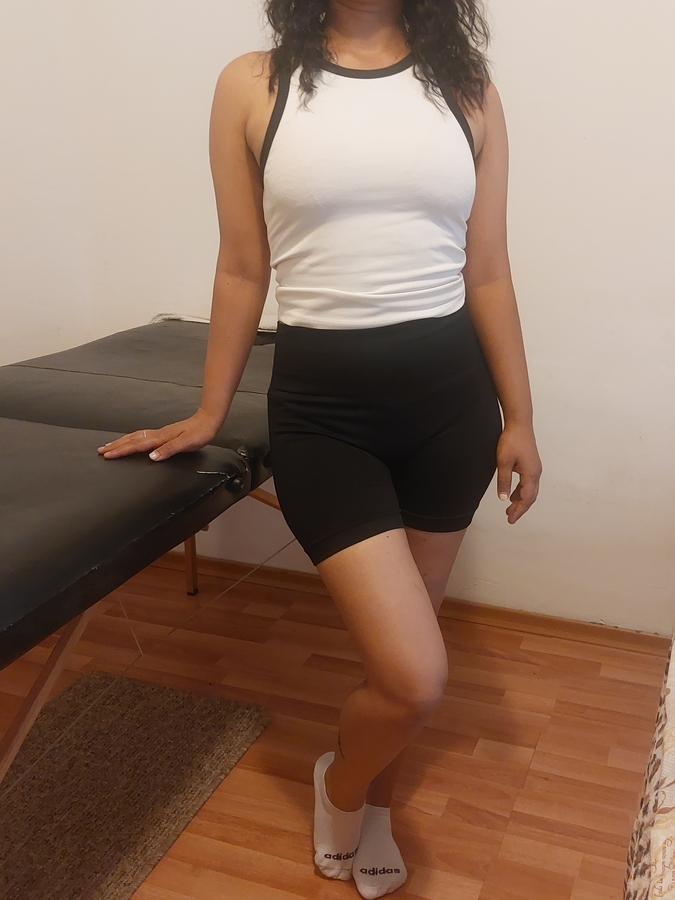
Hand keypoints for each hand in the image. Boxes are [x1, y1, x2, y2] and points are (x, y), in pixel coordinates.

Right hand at [96, 409, 220, 460]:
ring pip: (135, 436)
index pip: (137, 446)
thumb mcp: (186, 444)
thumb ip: (169, 450)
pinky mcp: (163, 433)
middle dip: (116, 446)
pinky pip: (141, 436)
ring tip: (109, 445)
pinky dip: (131, 438)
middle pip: (132, 440)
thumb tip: (151, 457)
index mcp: (160, 438)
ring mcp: (159, 433)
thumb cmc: (199, 434)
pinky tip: (130, 440)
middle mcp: (157, 435)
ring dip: (121, 442)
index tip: (108, 455)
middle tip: (101, 451)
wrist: (207, 421)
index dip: (121, 451)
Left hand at [496, 423, 541, 523]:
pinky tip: (512, 493)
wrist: (519, 424)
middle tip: (510, 517)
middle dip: (520, 508)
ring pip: (530, 490)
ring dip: (521, 500)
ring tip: (510, 508)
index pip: (526, 498)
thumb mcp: (503, 462)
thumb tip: (503, 498)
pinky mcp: (532, 464)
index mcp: (531, 474)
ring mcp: (535, 468)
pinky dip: (521, 491)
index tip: (510, 519)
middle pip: (530, 496)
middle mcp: (536, 473)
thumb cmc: (512, 441)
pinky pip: (528, 483)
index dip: (518, 510)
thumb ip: (504, 481)